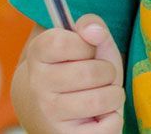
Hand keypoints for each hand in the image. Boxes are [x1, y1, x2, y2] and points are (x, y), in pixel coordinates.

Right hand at [13, 14, 125, 133]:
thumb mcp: (79, 44)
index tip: (84, 50)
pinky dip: (113, 119)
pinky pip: (110, 125)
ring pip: (103, 99)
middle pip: (93, 72)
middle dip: (107, 71)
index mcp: (38, 53)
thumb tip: (96, 31)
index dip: (86, 45)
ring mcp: (49, 113)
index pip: (66, 42)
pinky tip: (98, 116)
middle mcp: (37, 84)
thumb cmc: (70, 71)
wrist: (42, 110)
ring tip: (101, 95)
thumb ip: (90, 26)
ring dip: (113, 95)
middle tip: (99, 76)